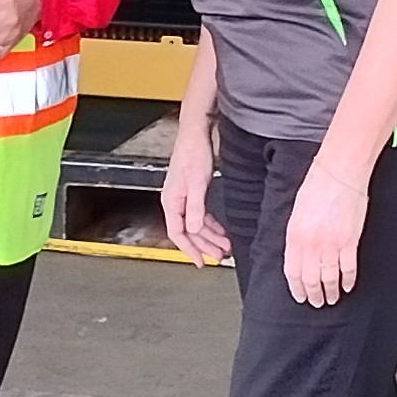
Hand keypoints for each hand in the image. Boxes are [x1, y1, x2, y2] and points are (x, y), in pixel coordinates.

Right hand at [160, 123, 229, 266]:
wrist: (195, 134)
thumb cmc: (193, 153)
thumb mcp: (197, 183)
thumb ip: (195, 208)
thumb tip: (193, 229)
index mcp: (172, 201)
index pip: (178, 233)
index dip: (189, 249)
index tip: (201, 261)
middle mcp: (175, 201)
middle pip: (188, 231)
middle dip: (204, 245)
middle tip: (219, 255)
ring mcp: (183, 197)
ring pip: (195, 224)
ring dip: (209, 236)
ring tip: (224, 246)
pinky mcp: (192, 192)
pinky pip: (199, 214)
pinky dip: (210, 224)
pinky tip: (220, 230)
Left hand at [282, 157, 368, 306]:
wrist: (339, 173)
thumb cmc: (318, 185)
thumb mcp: (297, 212)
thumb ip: (296, 235)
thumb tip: (298, 253)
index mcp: (294, 236)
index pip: (292, 272)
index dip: (296, 288)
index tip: (300, 296)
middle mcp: (311, 244)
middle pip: (310, 280)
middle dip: (313, 295)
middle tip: (316, 302)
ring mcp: (331, 245)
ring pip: (329, 279)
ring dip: (331, 292)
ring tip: (332, 298)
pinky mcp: (350, 243)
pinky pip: (348, 270)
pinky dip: (348, 281)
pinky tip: (348, 286)